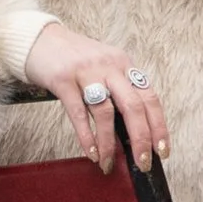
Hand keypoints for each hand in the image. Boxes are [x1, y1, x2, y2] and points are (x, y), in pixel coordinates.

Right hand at [24, 21, 169, 174]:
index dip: (159, 127)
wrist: (40, 38)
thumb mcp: (104, 67)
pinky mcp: (63, 79)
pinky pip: (78, 113)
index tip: (162, 150)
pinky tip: (91, 152)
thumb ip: (119, 90)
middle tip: (143, 163)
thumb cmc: (74, 58)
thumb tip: (133, 130)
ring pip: (106, 112)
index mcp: (123, 64)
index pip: (150, 98)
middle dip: (141, 139)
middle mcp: (109, 66)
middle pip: (133, 106)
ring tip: (108, 163)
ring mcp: (86, 72)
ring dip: (109, 143)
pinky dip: (87, 137)